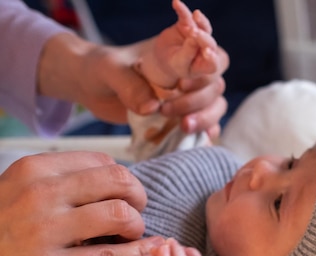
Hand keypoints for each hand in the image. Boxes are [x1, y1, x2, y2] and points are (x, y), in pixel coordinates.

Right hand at [0, 152, 157, 255]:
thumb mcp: (17, 189)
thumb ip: (59, 179)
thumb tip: (113, 177)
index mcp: (34, 169)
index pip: (104, 162)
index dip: (124, 180)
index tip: (125, 195)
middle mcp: (40, 194)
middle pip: (119, 182)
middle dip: (138, 197)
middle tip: (135, 212)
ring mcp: (43, 231)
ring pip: (119, 215)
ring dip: (136, 226)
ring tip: (130, 235)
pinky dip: (134, 253)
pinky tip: (141, 252)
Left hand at [38, 30, 228, 135]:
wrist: (90, 88)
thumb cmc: (100, 68)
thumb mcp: (109, 70)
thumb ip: (129, 85)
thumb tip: (151, 107)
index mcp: (177, 51)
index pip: (210, 52)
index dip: (208, 66)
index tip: (182, 84)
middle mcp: (189, 72)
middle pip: (216, 85)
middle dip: (199, 100)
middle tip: (168, 109)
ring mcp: (189, 96)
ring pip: (216, 106)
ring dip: (205, 118)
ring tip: (182, 127)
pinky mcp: (184, 116)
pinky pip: (207, 125)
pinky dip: (205, 132)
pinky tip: (192, 137)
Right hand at [146, 0, 219, 85]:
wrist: (163, 56)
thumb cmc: (174, 65)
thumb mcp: (179, 63)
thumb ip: (188, 52)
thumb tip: (194, 36)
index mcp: (206, 65)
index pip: (213, 62)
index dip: (211, 57)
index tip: (207, 52)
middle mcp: (206, 48)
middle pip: (209, 42)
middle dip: (202, 37)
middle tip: (192, 32)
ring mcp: (199, 35)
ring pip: (203, 26)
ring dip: (200, 20)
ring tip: (195, 15)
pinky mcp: (190, 23)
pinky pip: (187, 16)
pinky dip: (182, 10)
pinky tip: (176, 3)